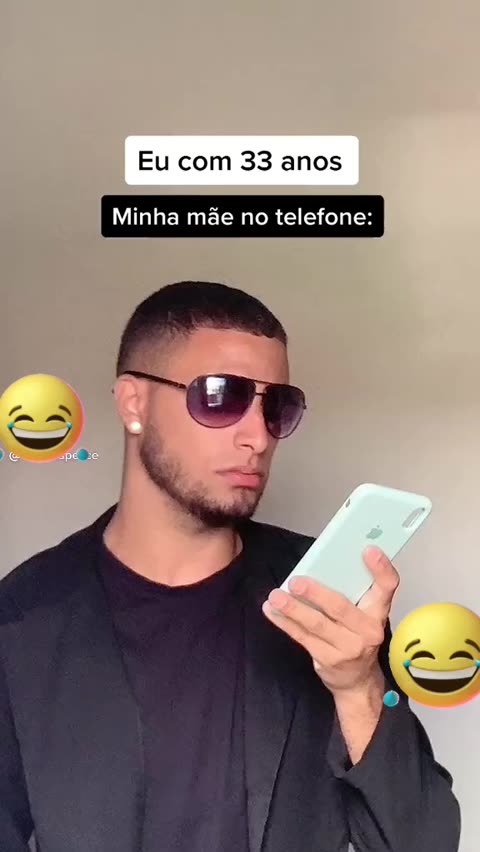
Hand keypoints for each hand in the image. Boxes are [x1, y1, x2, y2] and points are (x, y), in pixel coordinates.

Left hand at [262, 545, 398, 695]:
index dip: (382, 568)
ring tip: (276, 596)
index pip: (387, 587)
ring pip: (317, 624)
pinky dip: (284, 622)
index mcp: (378, 612)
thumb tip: (321, 563)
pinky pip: (302, 637)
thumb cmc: (357, 636)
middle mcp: (367, 631)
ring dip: (293, 609)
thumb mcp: (364, 615)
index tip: (368, 549)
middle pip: (340, 607)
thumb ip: (351, 593)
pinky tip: (271, 610)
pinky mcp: (328, 660)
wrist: (358, 681)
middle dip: (316, 593)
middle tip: (295, 581)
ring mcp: (348, 648)